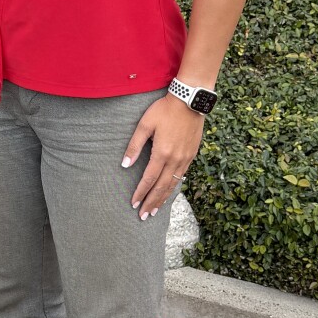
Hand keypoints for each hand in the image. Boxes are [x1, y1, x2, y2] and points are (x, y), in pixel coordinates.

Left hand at [123, 95, 204, 219]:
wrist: (190, 101)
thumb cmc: (164, 110)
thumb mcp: (145, 124)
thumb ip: (134, 146)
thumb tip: (124, 165)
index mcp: (161, 153)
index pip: (148, 179)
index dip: (140, 193)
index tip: (133, 204)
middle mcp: (175, 159)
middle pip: (161, 187)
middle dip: (151, 202)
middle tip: (143, 216)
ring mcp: (185, 158)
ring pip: (173, 184)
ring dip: (163, 198)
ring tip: (155, 211)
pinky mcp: (192, 154)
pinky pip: (181, 176)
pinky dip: (174, 187)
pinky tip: (168, 192)